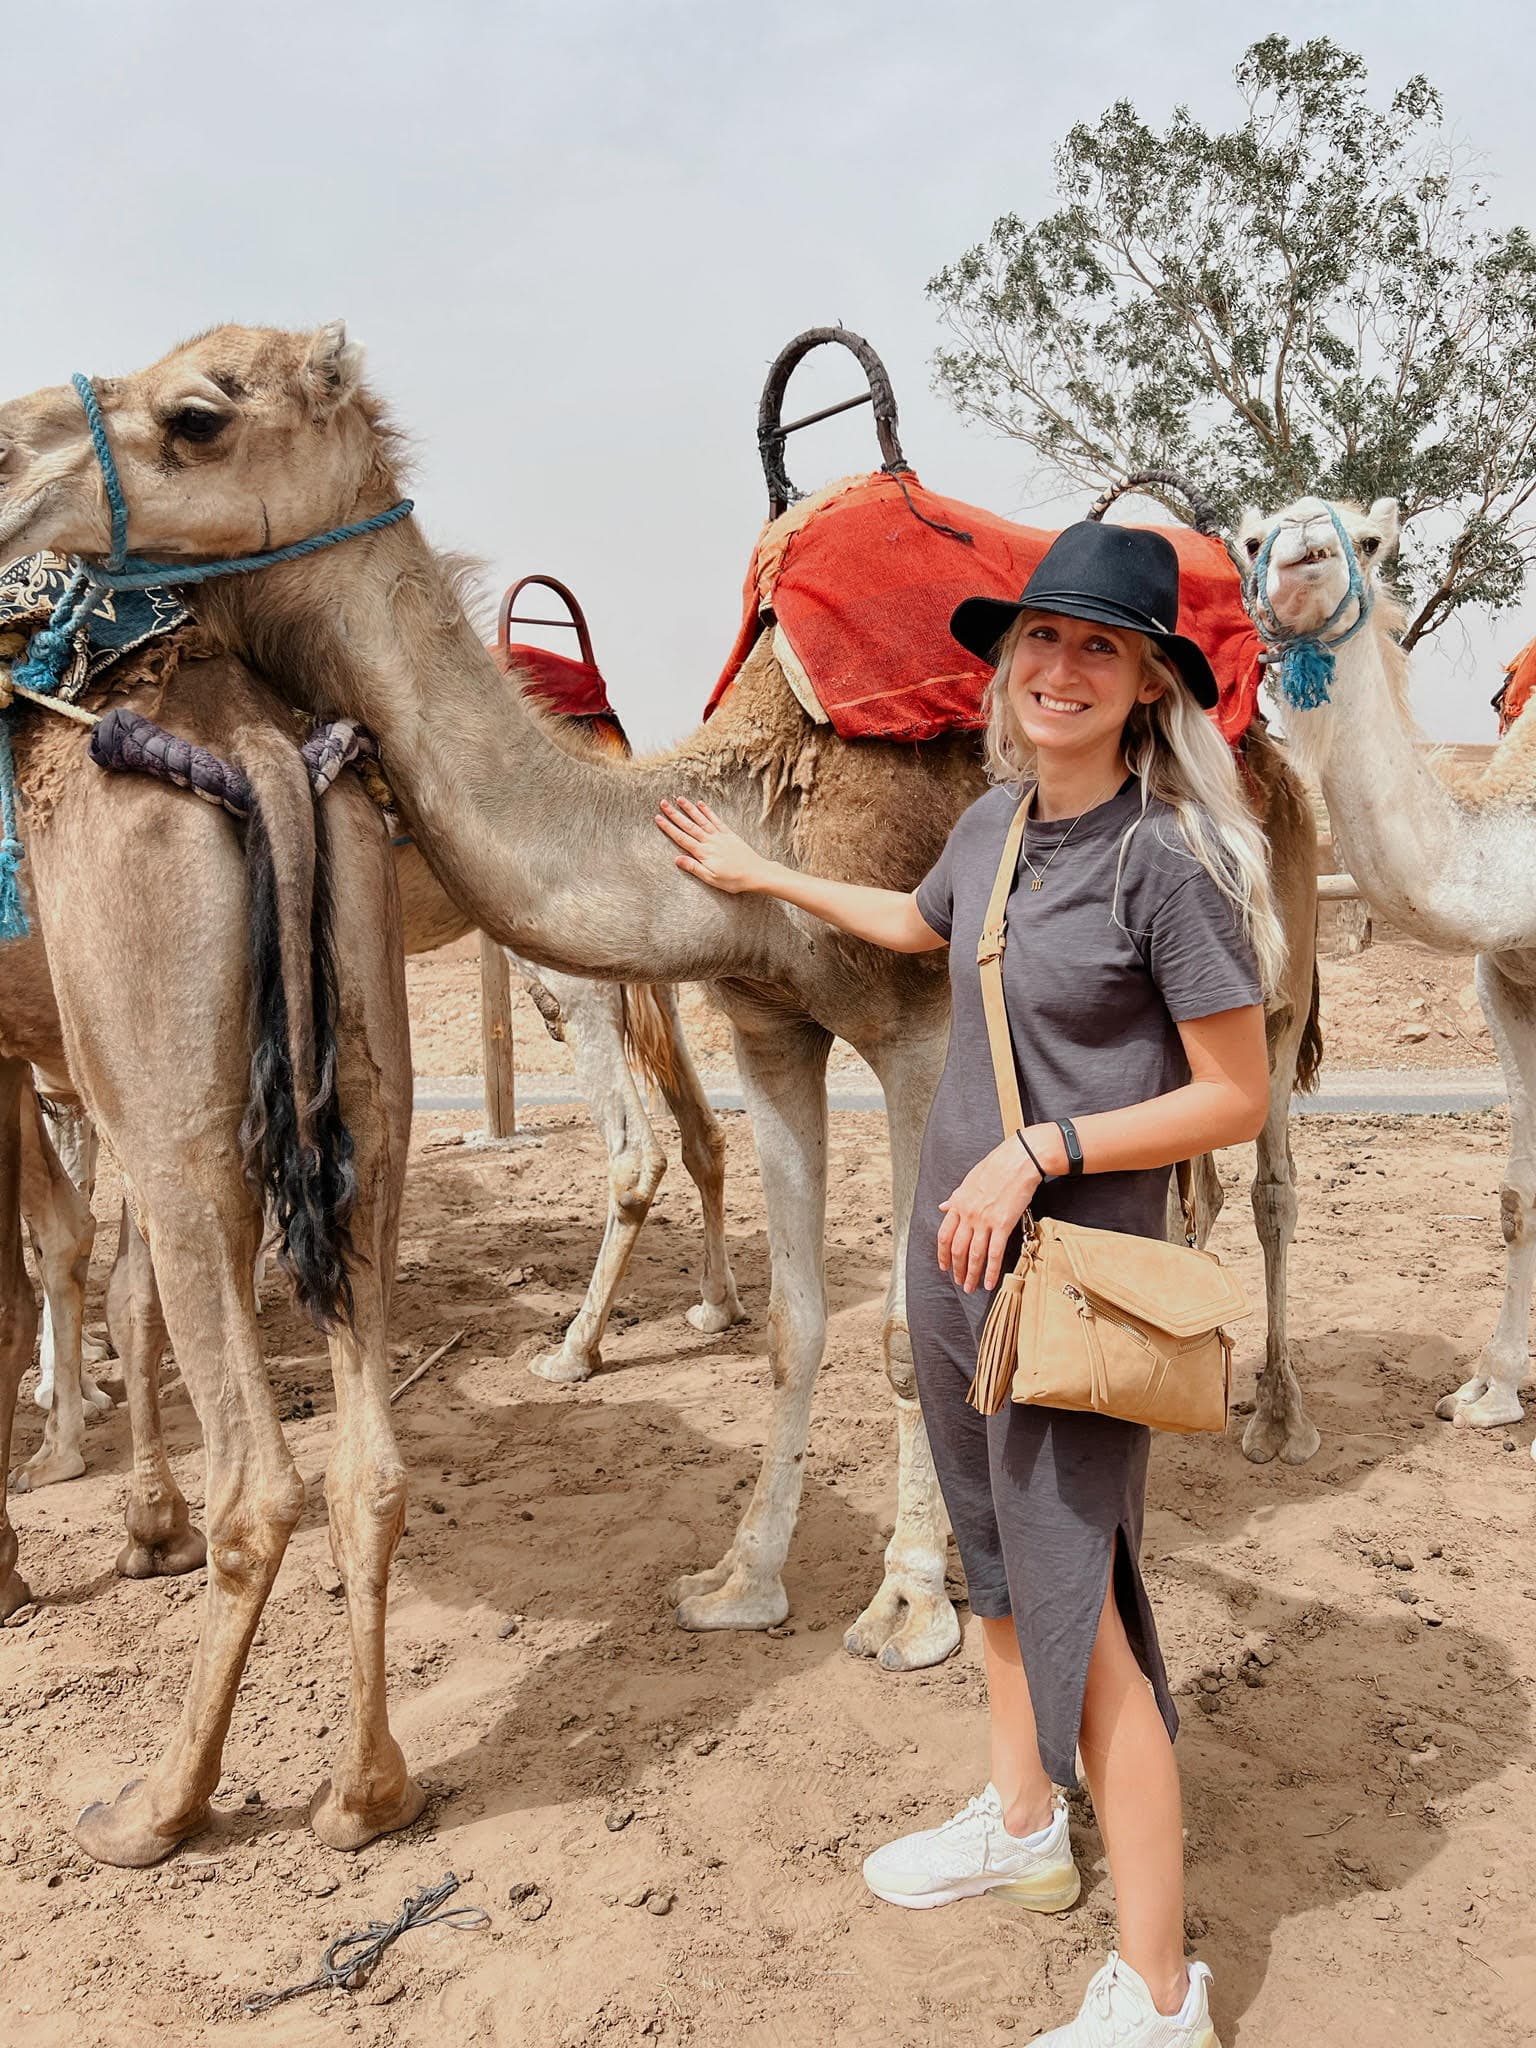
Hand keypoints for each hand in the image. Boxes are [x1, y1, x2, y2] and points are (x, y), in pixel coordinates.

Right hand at [656, 798, 776, 894]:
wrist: (756, 873)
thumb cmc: (733, 879)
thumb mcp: (711, 878)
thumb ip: (694, 868)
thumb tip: (677, 859)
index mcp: (703, 853)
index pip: (682, 838)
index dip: (669, 828)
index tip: (658, 818)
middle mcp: (710, 841)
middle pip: (688, 825)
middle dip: (674, 814)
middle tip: (663, 803)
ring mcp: (719, 836)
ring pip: (701, 819)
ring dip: (689, 808)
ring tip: (679, 799)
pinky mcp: (729, 834)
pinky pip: (716, 820)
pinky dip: (708, 811)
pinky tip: (701, 804)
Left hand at [937, 1137, 1038, 1293]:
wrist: (1019, 1160)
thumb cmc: (996, 1166)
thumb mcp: (969, 1180)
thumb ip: (956, 1197)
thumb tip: (942, 1207)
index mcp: (958, 1204)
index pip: (944, 1235)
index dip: (943, 1254)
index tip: (944, 1266)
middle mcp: (968, 1214)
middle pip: (957, 1249)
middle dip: (957, 1269)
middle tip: (960, 1282)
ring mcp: (984, 1220)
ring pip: (973, 1255)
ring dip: (971, 1274)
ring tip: (971, 1287)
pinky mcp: (1003, 1224)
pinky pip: (994, 1253)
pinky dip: (991, 1270)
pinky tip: (989, 1282)